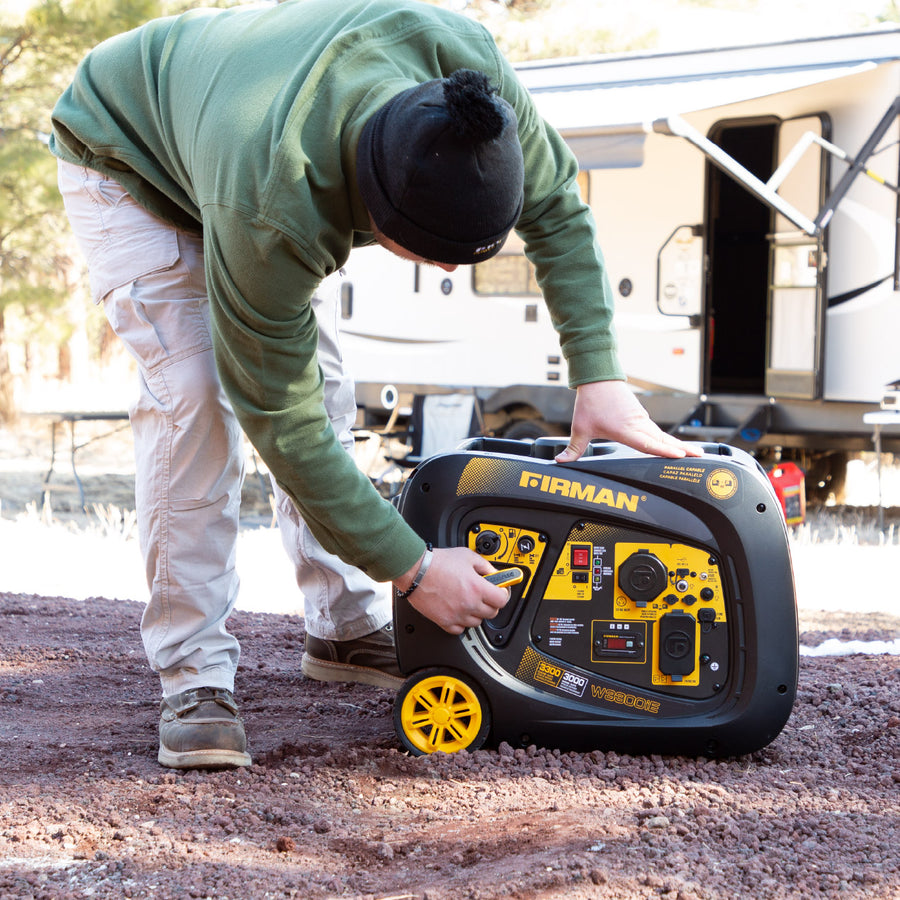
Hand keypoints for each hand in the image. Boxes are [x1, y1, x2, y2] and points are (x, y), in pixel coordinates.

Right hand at [395, 547, 509, 634]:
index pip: (502, 600)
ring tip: (468, 601)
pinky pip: (460, 629)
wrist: (416, 570)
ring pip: (477, 622)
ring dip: (476, 613)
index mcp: (477, 588)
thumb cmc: (438, 562)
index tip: (500, 591)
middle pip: (492, 613)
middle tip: (484, 595)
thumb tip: (494, 574)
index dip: (503, 594)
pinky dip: (461, 622)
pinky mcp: (444, 622)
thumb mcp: (468, 556)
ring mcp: (457, 615)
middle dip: (491, 603)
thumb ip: (485, 566)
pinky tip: (458, 611)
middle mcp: (469, 604)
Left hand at [555, 380, 701, 462]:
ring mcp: (641, 419)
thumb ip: (574, 448)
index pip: (649, 444)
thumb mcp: (580, 428)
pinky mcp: (640, 416)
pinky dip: (667, 439)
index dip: (665, 451)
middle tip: (699, 457)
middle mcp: (638, 424)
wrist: (598, 378)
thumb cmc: (590, 402)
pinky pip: (657, 431)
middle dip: (682, 449)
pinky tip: (673, 446)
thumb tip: (561, 461)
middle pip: (663, 440)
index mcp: (626, 430)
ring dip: (677, 444)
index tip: (681, 456)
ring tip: (693, 453)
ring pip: (662, 435)